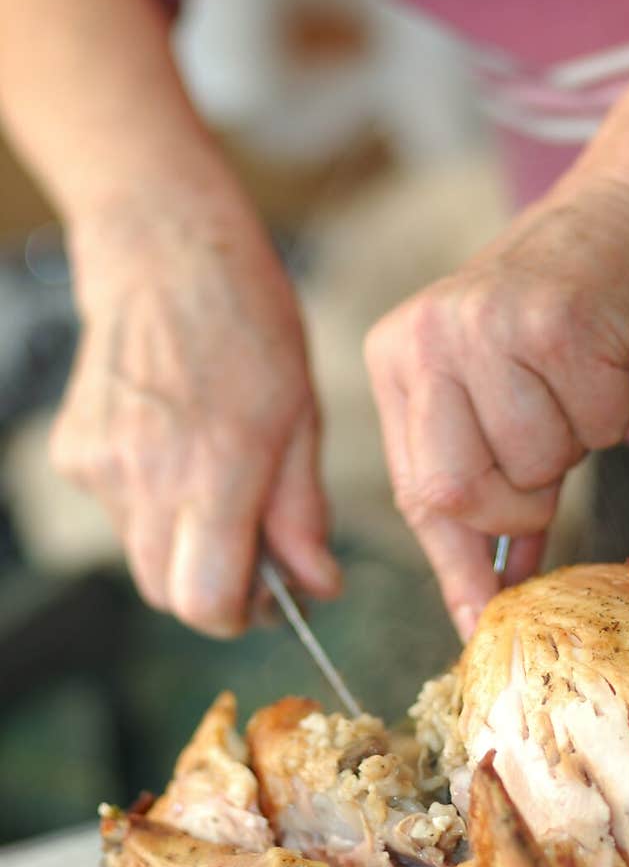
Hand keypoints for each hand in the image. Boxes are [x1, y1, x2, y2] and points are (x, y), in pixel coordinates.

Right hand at [52, 193, 338, 635]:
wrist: (165, 255)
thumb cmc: (249, 324)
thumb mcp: (302, 416)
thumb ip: (303, 511)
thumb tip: (316, 587)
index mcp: (217, 466)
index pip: (205, 601)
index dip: (239, 612)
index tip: (266, 593)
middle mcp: (147, 474)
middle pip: (167, 593)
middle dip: (213, 586)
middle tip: (252, 541)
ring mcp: (101, 465)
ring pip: (141, 556)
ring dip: (183, 543)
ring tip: (214, 476)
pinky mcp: (73, 453)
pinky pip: (117, 513)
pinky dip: (151, 504)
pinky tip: (175, 448)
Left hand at [365, 177, 628, 639]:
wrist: (615, 220)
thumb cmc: (549, 324)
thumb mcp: (490, 398)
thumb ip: (482, 494)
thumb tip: (482, 606)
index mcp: (396, 359)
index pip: (417, 492)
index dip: (455, 562)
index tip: (480, 618)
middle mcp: (427, 338)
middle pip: (458, 492)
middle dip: (518, 505)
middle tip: (548, 463)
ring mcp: (489, 324)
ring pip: (536, 462)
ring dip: (574, 445)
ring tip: (570, 384)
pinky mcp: (559, 318)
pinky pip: (599, 424)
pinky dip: (616, 411)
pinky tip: (603, 357)